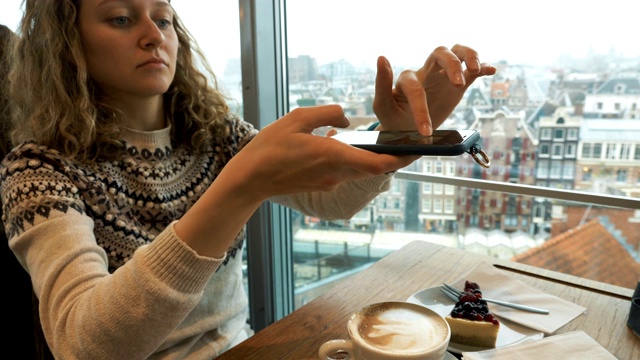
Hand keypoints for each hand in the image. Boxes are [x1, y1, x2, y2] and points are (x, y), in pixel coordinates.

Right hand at [226, 105, 417, 198]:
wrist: (250, 178)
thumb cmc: (270, 146)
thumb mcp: (298, 117)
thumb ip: (329, 113)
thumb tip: (347, 119)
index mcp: (332, 155)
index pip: (377, 164)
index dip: (400, 159)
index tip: (417, 152)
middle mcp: (335, 173)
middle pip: (373, 168)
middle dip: (392, 157)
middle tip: (408, 144)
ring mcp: (328, 182)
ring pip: (357, 169)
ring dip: (367, 157)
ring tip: (373, 140)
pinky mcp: (321, 185)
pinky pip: (342, 171)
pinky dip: (347, 159)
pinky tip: (333, 144)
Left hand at [373, 44, 496, 134]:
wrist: (406, 130)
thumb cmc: (393, 118)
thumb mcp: (382, 106)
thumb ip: (382, 84)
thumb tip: (382, 57)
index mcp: (408, 79)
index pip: (416, 88)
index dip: (421, 110)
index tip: (426, 132)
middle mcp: (426, 73)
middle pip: (440, 53)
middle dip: (451, 65)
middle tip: (458, 84)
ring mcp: (442, 77)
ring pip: (457, 53)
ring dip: (469, 56)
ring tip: (476, 69)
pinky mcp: (456, 85)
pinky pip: (471, 72)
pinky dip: (483, 67)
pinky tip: (491, 70)